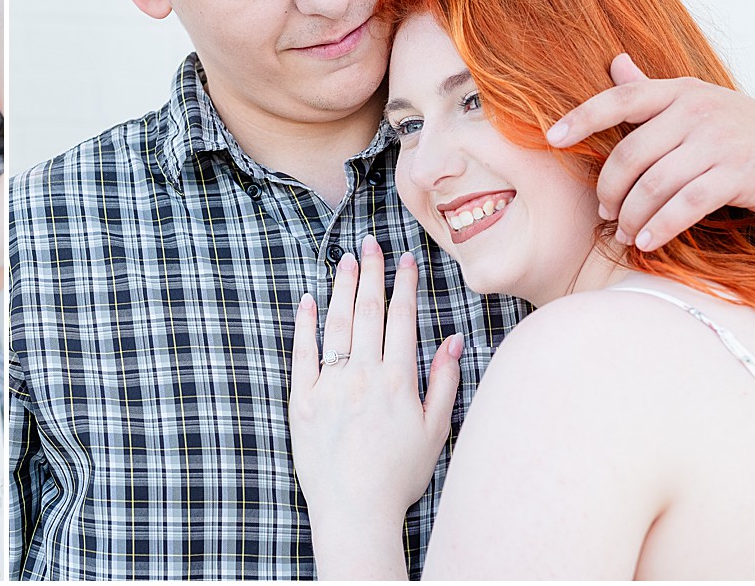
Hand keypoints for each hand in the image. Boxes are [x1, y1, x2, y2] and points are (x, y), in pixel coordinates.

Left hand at [289, 236, 461, 528]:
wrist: (355, 510)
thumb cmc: (399, 476)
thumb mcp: (436, 431)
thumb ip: (444, 382)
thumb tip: (452, 339)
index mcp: (398, 381)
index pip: (402, 320)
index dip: (405, 286)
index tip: (406, 259)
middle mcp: (363, 376)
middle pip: (368, 312)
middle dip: (372, 274)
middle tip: (372, 243)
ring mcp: (330, 386)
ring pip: (336, 325)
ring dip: (341, 288)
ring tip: (345, 259)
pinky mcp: (303, 402)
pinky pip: (303, 354)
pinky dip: (305, 324)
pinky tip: (308, 301)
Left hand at [548, 53, 754, 250]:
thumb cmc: (746, 134)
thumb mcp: (701, 104)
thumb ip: (653, 91)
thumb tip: (614, 61)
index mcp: (682, 91)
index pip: (622, 98)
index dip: (583, 117)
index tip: (552, 138)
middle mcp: (697, 109)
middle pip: (630, 154)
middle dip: (610, 190)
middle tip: (605, 214)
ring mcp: (718, 140)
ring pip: (654, 184)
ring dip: (632, 216)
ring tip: (626, 233)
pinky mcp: (737, 174)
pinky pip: (684, 204)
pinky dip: (661, 226)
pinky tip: (648, 241)